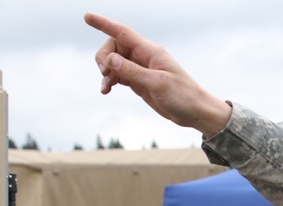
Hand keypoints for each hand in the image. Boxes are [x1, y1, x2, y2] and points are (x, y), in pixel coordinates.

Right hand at [84, 13, 232, 136]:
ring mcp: (141, 69)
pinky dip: (110, 80)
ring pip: (114, 62)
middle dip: (103, 57)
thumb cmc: (183, 95)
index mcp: (150, 51)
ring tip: (105, 87)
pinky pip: (119, 75)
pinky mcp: (139, 82)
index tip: (87, 17)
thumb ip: (133, 71)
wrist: (195, 112)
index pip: (122, 32)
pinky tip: (106, 90)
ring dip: (105, 72)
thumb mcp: (157, 84)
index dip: (104, 24)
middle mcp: (144, 57)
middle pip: (114, 46)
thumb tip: (110, 59)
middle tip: (105, 72)